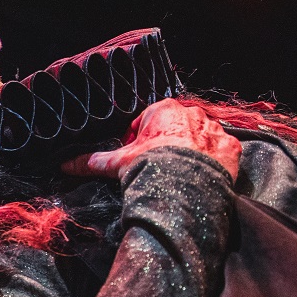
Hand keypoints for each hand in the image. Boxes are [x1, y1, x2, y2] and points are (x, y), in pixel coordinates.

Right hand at [61, 97, 240, 180]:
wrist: (185, 186)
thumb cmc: (151, 166)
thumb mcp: (118, 163)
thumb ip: (93, 161)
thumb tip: (65, 164)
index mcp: (164, 110)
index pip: (148, 120)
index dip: (139, 138)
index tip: (136, 154)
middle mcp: (192, 114)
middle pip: (176, 126)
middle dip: (167, 142)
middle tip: (157, 164)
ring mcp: (214, 130)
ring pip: (200, 136)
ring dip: (191, 149)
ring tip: (179, 172)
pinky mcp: (231, 147)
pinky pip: (221, 150)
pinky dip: (212, 160)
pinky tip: (200, 174)